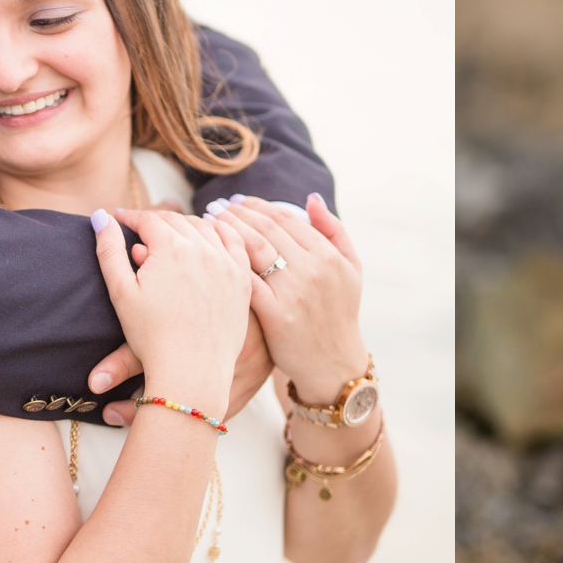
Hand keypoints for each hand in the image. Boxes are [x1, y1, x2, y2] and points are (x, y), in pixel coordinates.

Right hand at [91, 208, 250, 419]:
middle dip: (156, 221)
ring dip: (186, 225)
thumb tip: (101, 216)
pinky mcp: (242, 277)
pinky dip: (219, 233)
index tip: (121, 218)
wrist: (192, 370)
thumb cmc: (151, 335)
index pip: (149, 220)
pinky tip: (208, 236)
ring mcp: (227, 262)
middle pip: (176, 221)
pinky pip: (234, 242)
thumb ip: (109, 251)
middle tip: (142, 225)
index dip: (131, 217)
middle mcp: (203, 249)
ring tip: (172, 231)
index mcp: (171, 248)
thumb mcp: (121, 292)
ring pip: (205, 228)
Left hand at [217, 194, 366, 400]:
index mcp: (328, 254)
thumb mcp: (352, 269)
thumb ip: (334, 230)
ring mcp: (293, 291)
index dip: (256, 205)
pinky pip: (246, 280)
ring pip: (253, 249)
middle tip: (216, 206)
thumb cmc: (339, 313)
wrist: (333, 364)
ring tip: (210, 224)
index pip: (284, 217)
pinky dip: (227, 263)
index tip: (238, 201)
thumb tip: (311, 199)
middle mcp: (312, 269)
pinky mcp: (275, 314)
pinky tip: (212, 255)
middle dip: (236, 213)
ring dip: (227, 231)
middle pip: (265, 229)